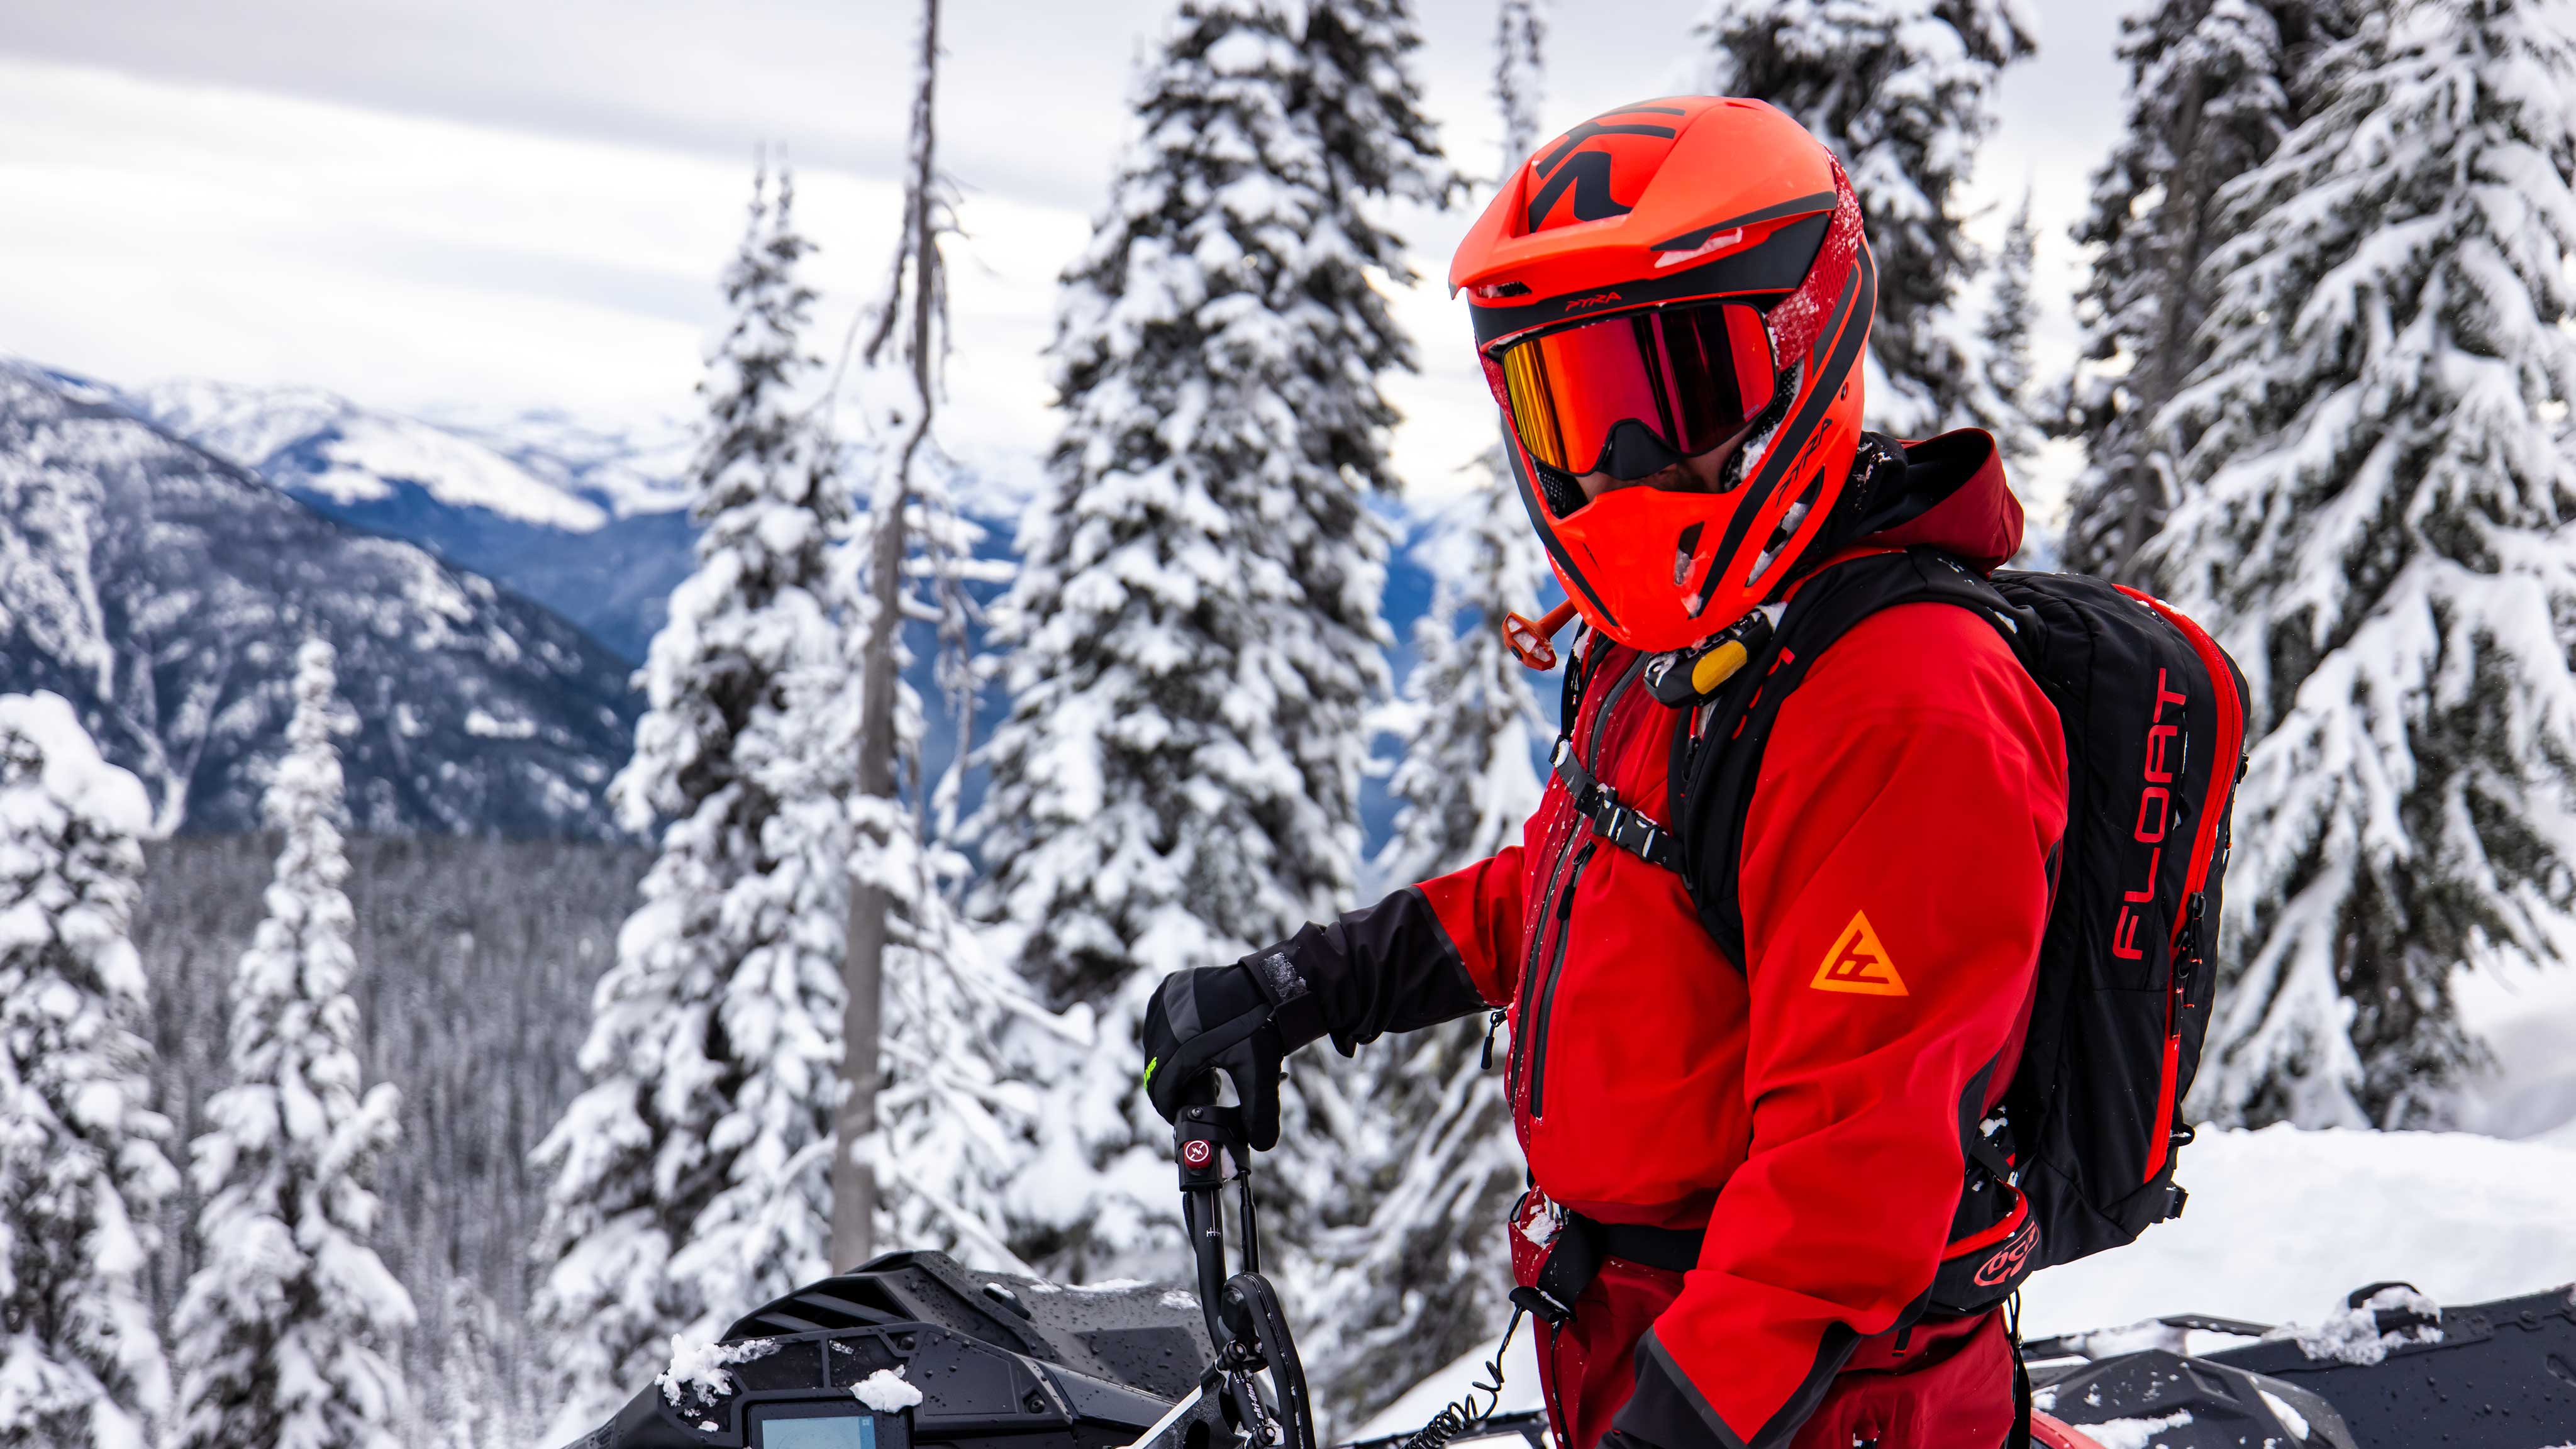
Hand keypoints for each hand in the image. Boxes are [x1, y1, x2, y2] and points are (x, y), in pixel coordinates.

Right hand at [1139, 950, 1325, 1150]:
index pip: (1160, 1090)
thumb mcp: (1260, 1073)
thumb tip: (1261, 1146)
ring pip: (1156, 1046)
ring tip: (1205, 1068)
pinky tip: (1198, 1043)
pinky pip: (1160, 1022)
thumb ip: (1259, 1113)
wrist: (1269, 985)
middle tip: (1203, 1093)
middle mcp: (1164, 1021)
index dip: (1171, 1109)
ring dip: (1174, 1062)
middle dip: (1177, 1085)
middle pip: (1157, 1069)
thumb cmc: (1262, 1028)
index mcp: (1180, 1046)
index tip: (1183, 1117)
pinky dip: (1174, 1036)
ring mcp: (1164, 1000)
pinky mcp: (1168, 987)